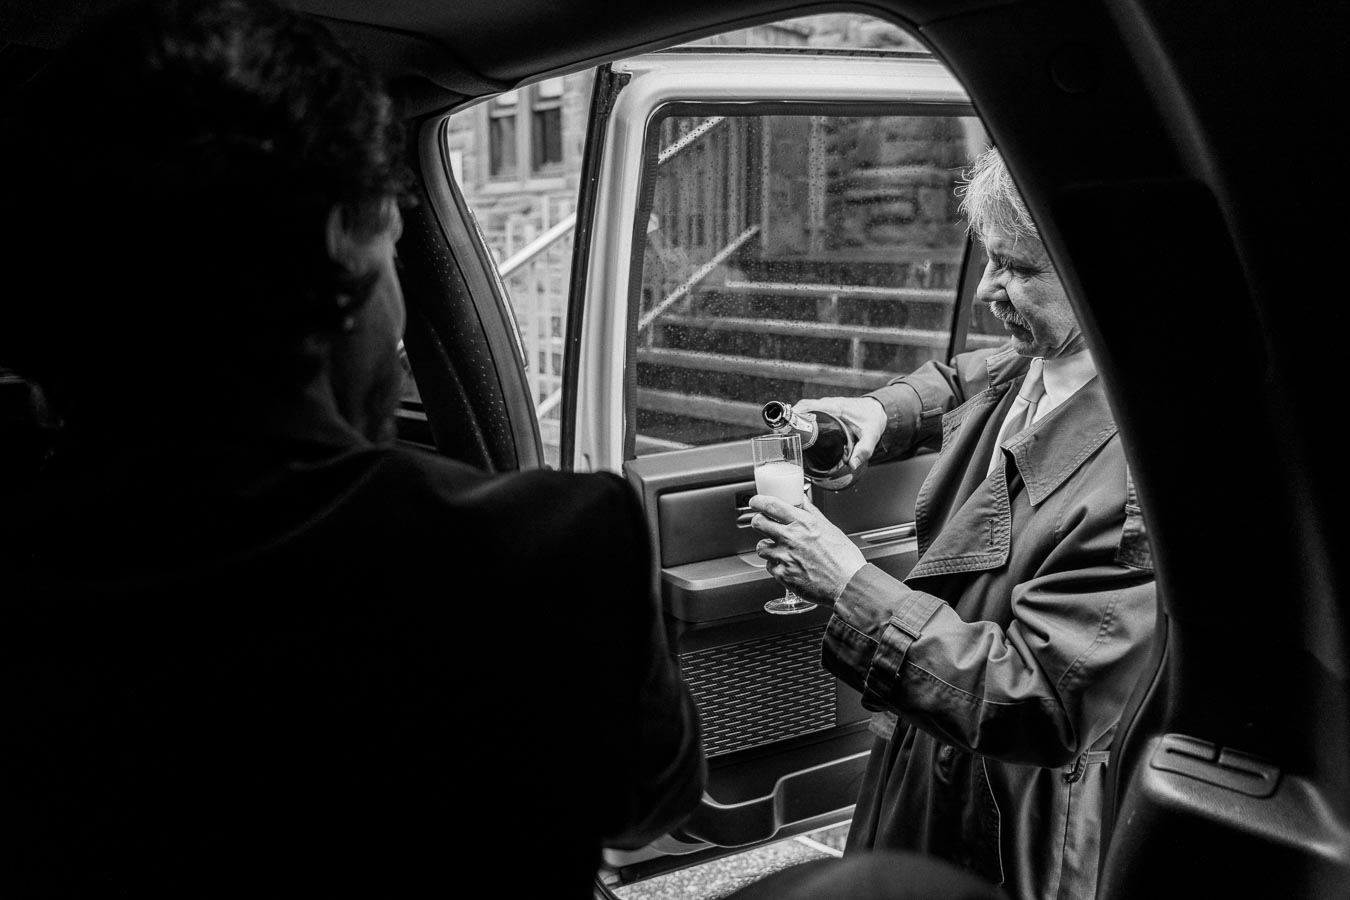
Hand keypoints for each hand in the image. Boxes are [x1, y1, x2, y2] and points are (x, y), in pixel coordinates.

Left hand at [749, 494, 866, 603]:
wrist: (848, 584)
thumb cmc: (844, 558)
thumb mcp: (830, 528)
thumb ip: (811, 513)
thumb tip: (803, 500)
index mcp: (802, 523)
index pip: (771, 505)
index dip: (758, 501)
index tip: (755, 502)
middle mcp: (790, 538)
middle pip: (758, 523)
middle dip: (758, 522)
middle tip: (762, 524)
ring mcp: (784, 557)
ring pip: (760, 547)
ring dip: (767, 547)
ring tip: (779, 550)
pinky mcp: (782, 575)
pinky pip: (769, 566)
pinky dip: (776, 566)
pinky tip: (788, 565)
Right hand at [791, 395, 887, 469]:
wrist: (878, 410)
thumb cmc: (873, 419)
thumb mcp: (871, 436)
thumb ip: (863, 451)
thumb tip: (852, 465)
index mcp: (835, 406)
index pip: (808, 405)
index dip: (793, 414)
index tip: (784, 425)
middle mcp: (827, 404)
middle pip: (801, 409)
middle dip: (789, 421)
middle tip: (780, 436)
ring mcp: (825, 407)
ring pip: (804, 412)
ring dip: (794, 422)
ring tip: (785, 438)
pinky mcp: (825, 412)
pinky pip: (809, 415)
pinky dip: (801, 423)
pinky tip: (799, 437)